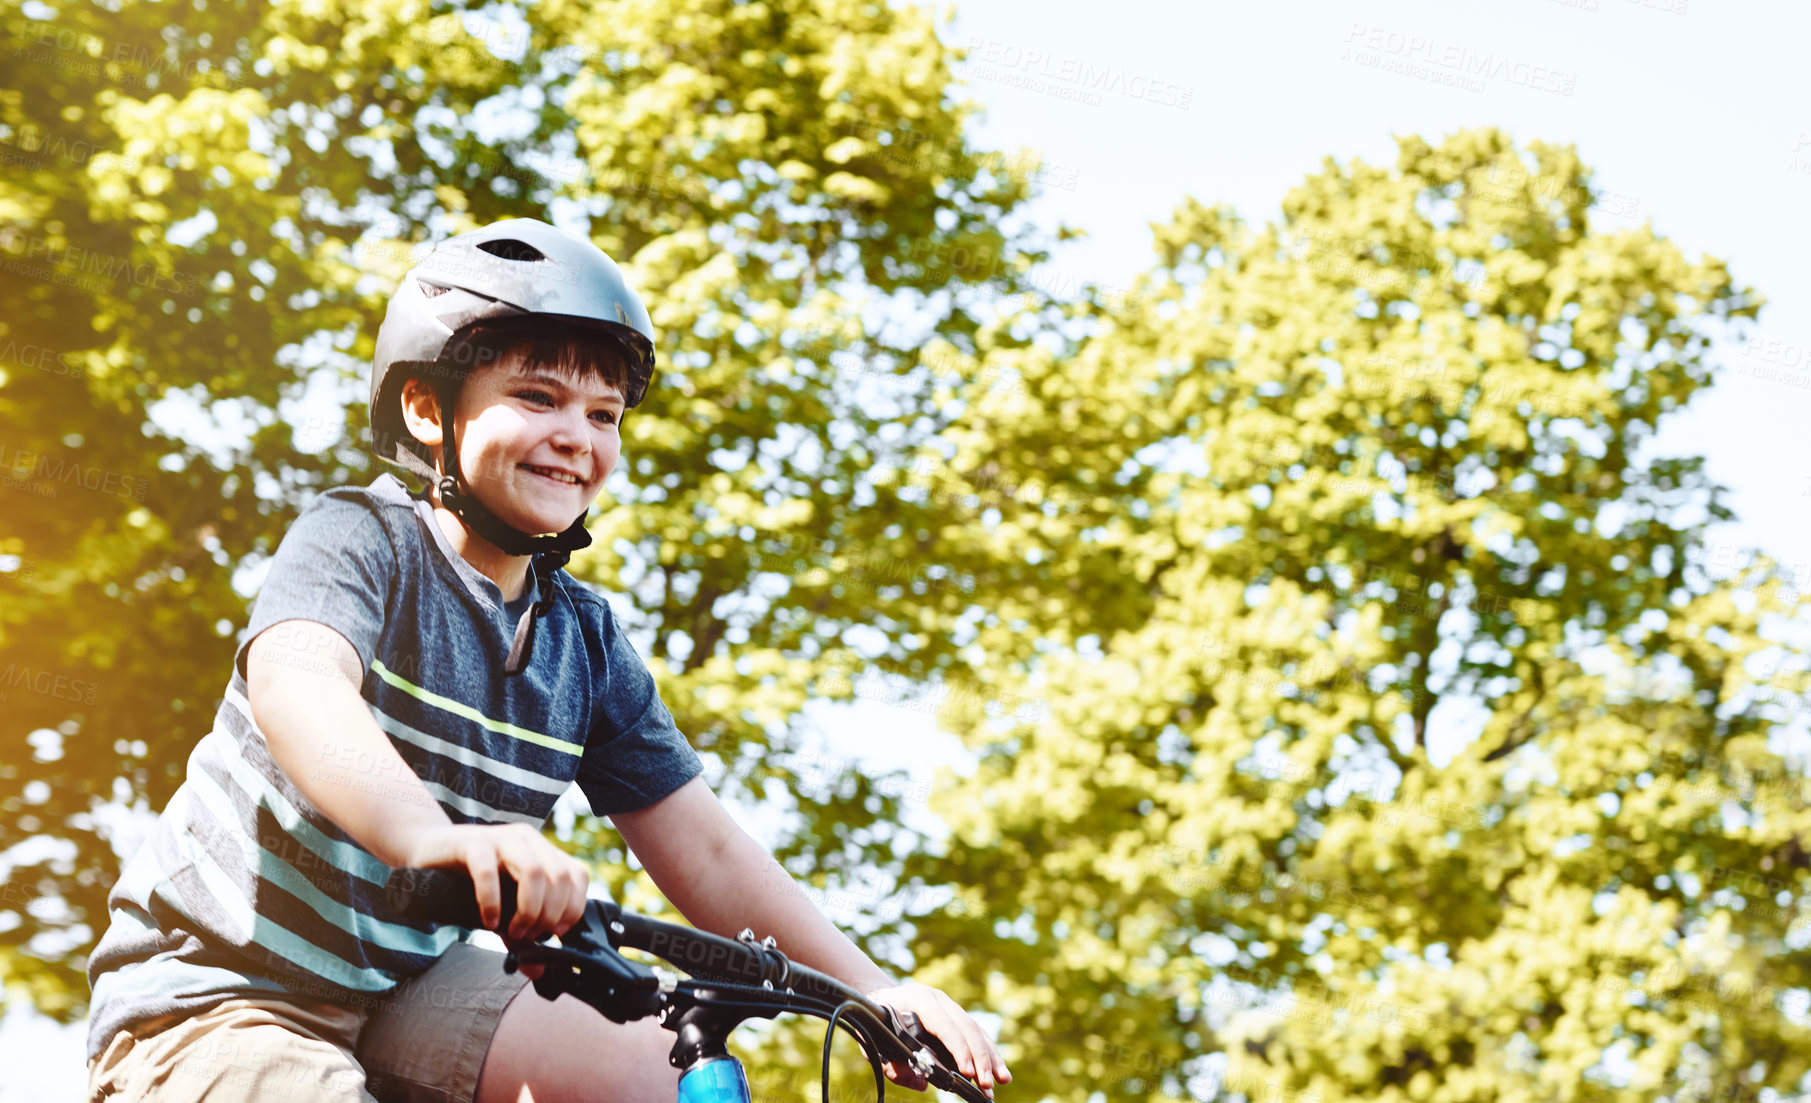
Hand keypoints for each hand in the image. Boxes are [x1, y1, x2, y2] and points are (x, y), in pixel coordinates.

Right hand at [401, 823, 588, 979]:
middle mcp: (527, 840)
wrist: (429, 851)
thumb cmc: (470, 880)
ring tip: (513, 931)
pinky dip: (493, 902)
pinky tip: (489, 921)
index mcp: (542, 850)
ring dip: (528, 910)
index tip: (557, 934)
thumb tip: (537, 971)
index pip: (577, 875)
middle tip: (529, 937)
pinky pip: (488, 873)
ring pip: (534, 872)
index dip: (573, 907)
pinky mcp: (472, 844)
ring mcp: (501, 838)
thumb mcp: (503, 907)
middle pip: (559, 877)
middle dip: (549, 915)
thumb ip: (520, 935)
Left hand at [864, 981, 1010, 1098]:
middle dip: (980, 1058)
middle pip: (966, 1027)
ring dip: (991, 1057)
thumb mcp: (875, 1038)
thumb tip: (922, 1083)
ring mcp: (950, 1006)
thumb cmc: (875, 1019)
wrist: (879, 995)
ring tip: (1003, 1081)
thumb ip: (893, 1062)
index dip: (958, 1048)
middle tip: (987, 1084)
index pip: (944, 1024)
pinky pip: (977, 1034)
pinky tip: (999, 1072)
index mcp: (920, 999)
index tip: (967, 1072)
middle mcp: (940, 1000)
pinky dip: (989, 1054)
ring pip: (977, 1031)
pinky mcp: (956, 1017)